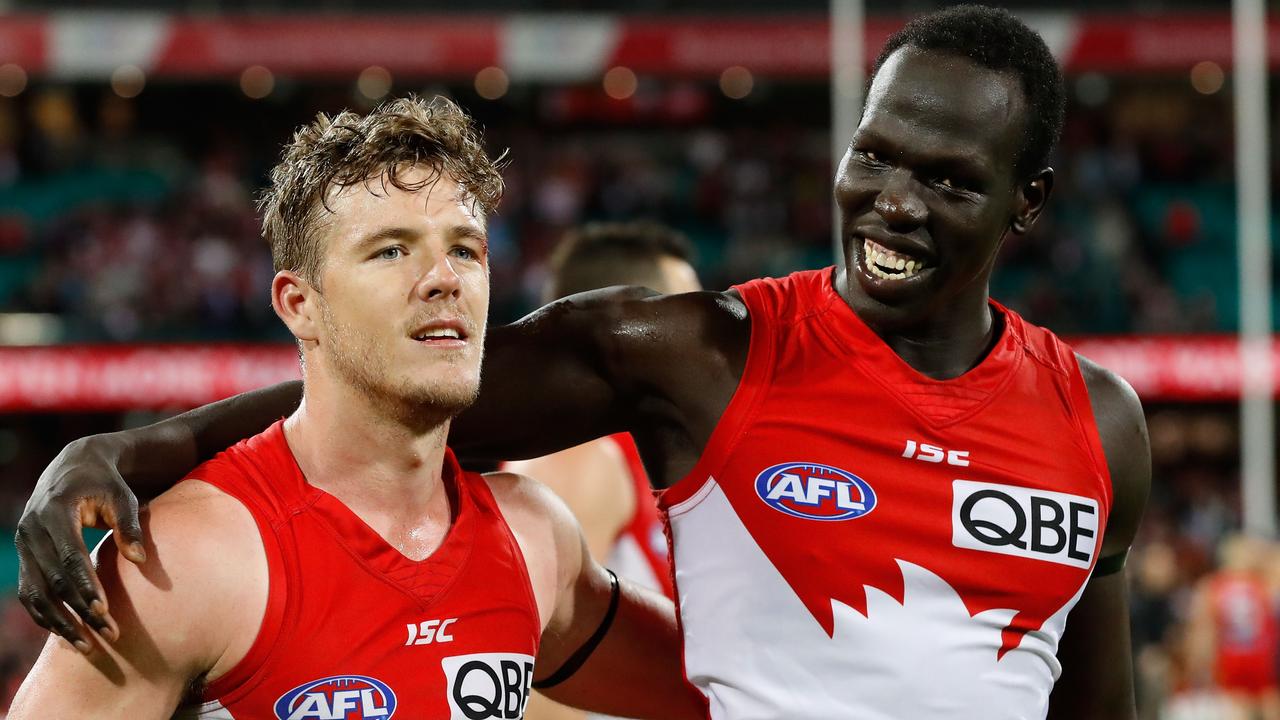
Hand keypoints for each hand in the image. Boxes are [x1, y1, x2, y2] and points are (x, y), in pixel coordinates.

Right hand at [15, 434, 145, 651]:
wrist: (73, 467)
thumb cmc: (105, 483)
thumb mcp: (122, 496)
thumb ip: (129, 525)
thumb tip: (140, 559)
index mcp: (55, 512)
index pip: (70, 557)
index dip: (85, 586)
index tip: (104, 611)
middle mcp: (32, 530)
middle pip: (54, 581)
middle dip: (80, 611)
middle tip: (108, 635)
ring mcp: (24, 545)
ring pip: (36, 594)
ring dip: (60, 622)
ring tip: (88, 646)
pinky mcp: (25, 557)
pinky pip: (30, 593)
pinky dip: (46, 615)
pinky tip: (69, 633)